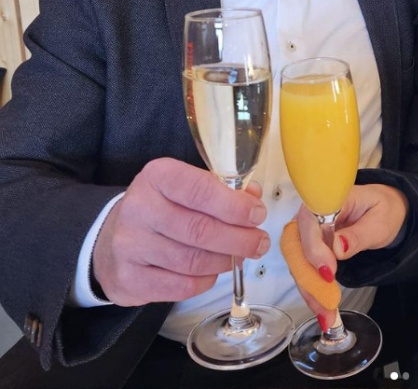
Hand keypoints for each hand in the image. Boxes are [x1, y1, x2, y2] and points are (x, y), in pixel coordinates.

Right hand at [92, 157, 268, 306]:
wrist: (112, 238)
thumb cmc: (162, 207)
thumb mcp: (187, 186)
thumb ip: (222, 189)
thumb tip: (253, 199)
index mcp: (157, 176)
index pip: (200, 190)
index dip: (235, 205)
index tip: (257, 214)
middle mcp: (138, 208)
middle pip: (199, 229)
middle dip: (238, 238)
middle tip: (259, 242)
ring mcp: (129, 246)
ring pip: (192, 260)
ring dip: (225, 260)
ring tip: (240, 256)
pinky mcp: (128, 280)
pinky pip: (180, 287)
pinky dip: (205, 280)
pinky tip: (213, 271)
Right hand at [293, 184, 408, 322]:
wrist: (384, 209)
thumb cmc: (382, 209)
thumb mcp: (379, 222)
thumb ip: (359, 235)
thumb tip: (337, 247)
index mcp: (330, 197)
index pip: (310, 220)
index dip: (314, 247)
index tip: (329, 271)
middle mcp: (312, 211)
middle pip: (297, 244)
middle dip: (309, 278)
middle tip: (327, 304)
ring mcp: (308, 229)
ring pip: (297, 261)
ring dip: (309, 290)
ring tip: (326, 315)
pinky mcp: (310, 246)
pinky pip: (304, 268)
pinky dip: (312, 290)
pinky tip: (322, 308)